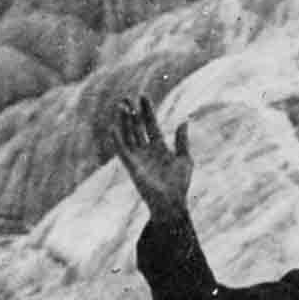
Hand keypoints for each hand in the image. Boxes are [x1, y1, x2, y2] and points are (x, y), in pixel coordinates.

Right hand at [103, 94, 192, 216]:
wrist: (171, 202)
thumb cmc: (180, 184)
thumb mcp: (184, 159)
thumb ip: (182, 141)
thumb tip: (184, 121)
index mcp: (159, 148)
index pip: (151, 125)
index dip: (147, 111)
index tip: (143, 96)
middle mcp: (146, 151)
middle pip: (137, 127)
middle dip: (132, 113)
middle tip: (127, 98)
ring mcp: (138, 158)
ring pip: (128, 135)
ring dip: (124, 121)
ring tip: (121, 106)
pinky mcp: (132, 167)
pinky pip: (123, 151)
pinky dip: (118, 139)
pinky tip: (114, 127)